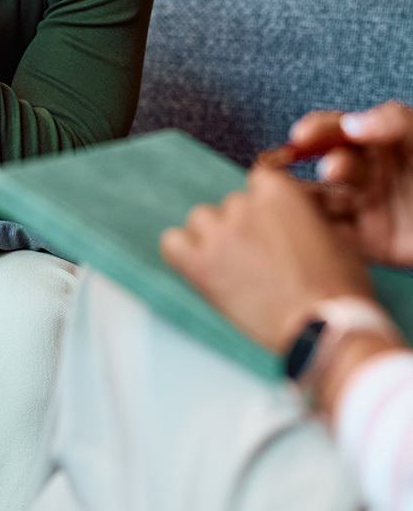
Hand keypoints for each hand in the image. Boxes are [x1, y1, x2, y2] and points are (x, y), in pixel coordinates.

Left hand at [160, 167, 372, 352]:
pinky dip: (182, 253)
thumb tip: (295, 213)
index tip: (273, 230)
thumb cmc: (339, 287)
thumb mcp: (334, 234)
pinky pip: (171, 243)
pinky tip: (200, 269)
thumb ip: (305, 213)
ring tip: (233, 268)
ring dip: (214, 238)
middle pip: (231, 204)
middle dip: (243, 227)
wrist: (326, 328)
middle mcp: (244, 204)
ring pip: (201, 219)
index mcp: (278, 190)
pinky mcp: (199, 263)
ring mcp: (219, 233)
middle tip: (260, 260)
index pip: (258, 182)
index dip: (266, 209)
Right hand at [289, 101, 412, 266]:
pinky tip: (311, 230)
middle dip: (321, 166)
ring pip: (322, 202)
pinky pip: (336, 238)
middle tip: (332, 169)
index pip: (333, 131)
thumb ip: (394, 121)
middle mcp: (364, 174)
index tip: (301, 135)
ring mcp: (365, 209)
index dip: (315, 130)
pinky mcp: (369, 244)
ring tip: (310, 202)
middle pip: (326, 166)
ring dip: (309, 200)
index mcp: (374, 143)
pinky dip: (319, 234)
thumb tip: (351, 125)